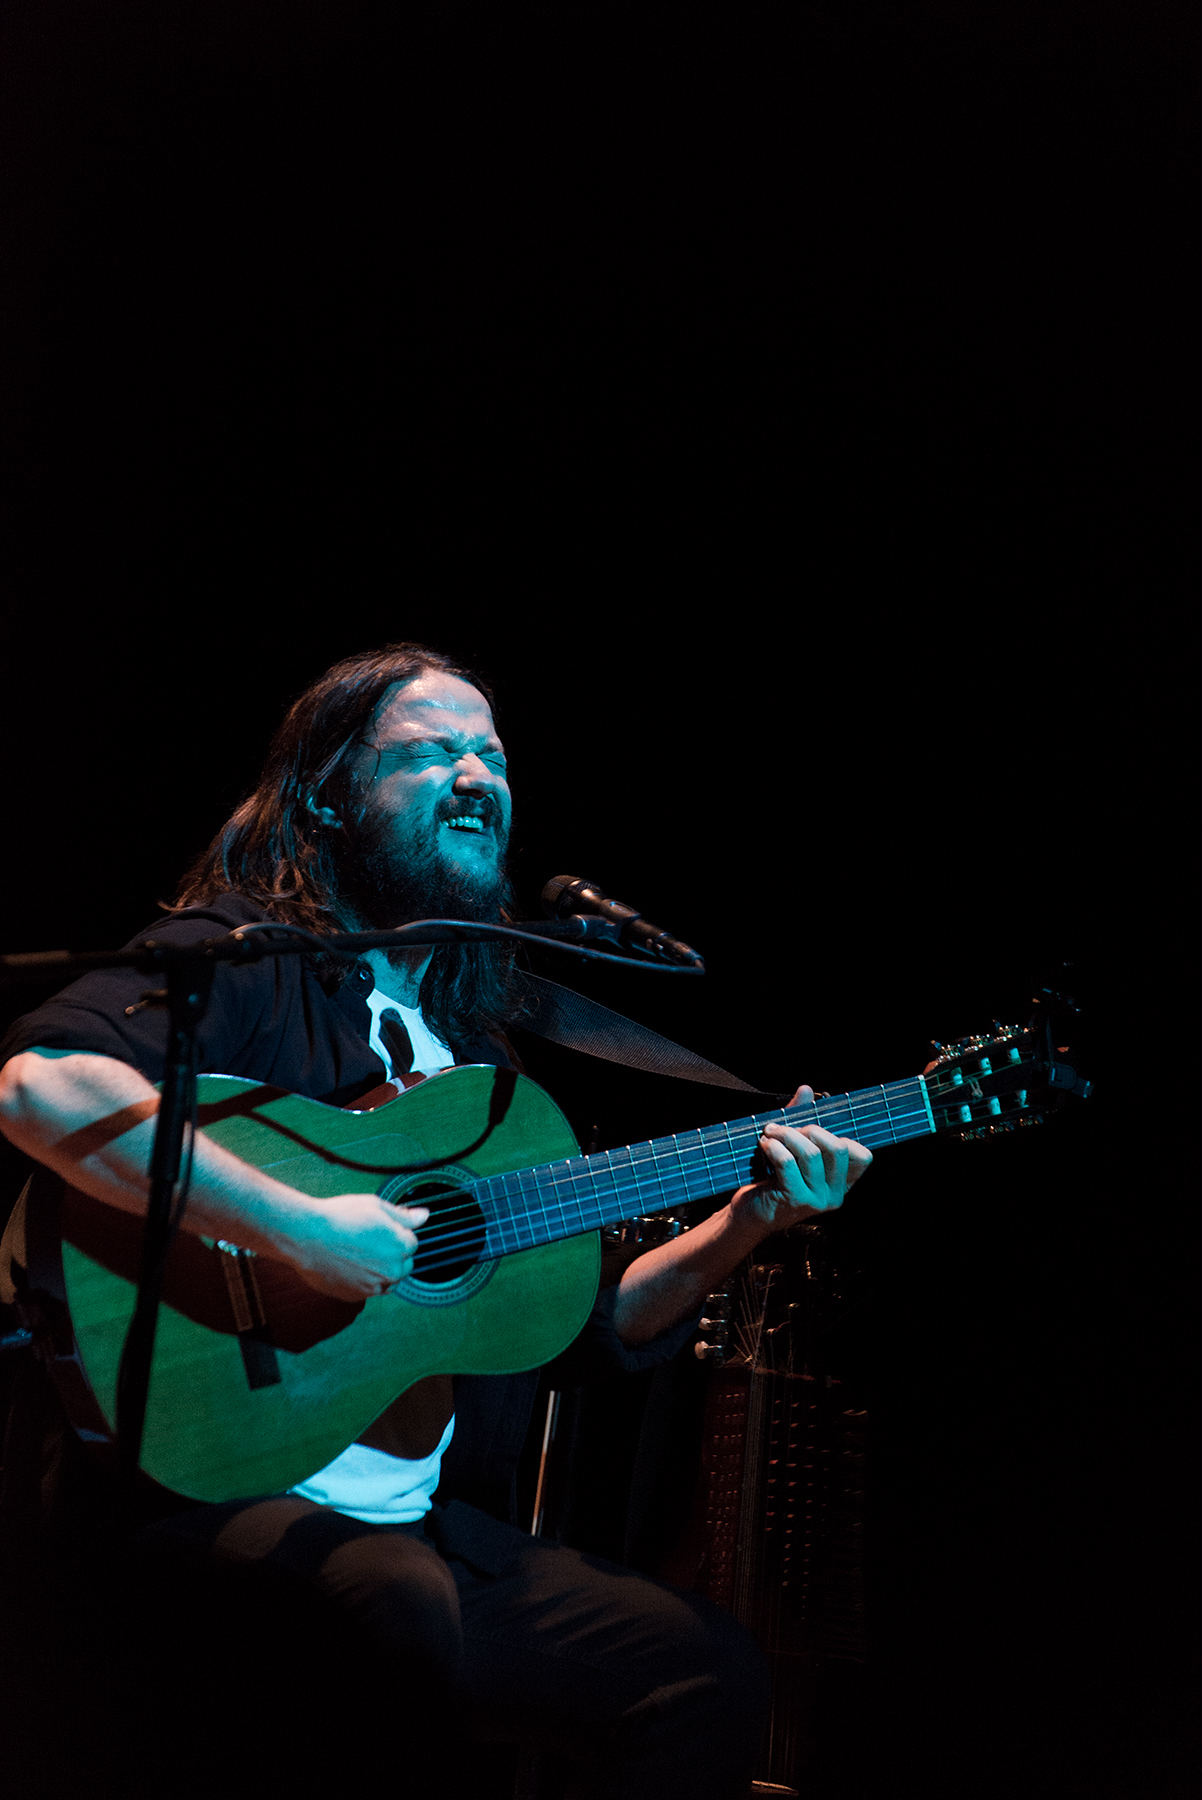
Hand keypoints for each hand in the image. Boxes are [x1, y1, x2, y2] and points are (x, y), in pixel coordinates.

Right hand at [279, 1193, 429, 1300]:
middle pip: (403, 1264)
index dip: (395, 1233)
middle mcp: (393, 1270)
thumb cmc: (340, 1217)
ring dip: (380, 1270)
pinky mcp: (356, 1296)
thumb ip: (404, 1215)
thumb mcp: (376, 1206)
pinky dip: (364, 1280)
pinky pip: (369, 1290)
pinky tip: (349, 1265)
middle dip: (392, 1254)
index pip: (411, 1243)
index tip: (378, 1228)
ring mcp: (375, 1286)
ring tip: (358, 1253)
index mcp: (402, 1246)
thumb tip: (424, 1216)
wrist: (307, 1236)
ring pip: (387, 1280)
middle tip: (367, 1240)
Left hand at [730, 1084, 872, 1234]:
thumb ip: (801, 1122)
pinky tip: (764, 1145)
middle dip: (809, 1129)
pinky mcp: (795, 1200)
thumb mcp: (792, 1152)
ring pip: (811, 1153)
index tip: (811, 1131)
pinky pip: (788, 1162)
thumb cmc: (772, 1183)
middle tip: (784, 1129)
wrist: (749, 1216)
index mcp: (840, 1184)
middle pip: (837, 1147)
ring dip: (786, 1135)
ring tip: (769, 1132)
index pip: (862, 1156)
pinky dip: (774, 1147)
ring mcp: (817, 1200)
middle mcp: (834, 1195)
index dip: (839, 1136)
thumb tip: (806, 1090)